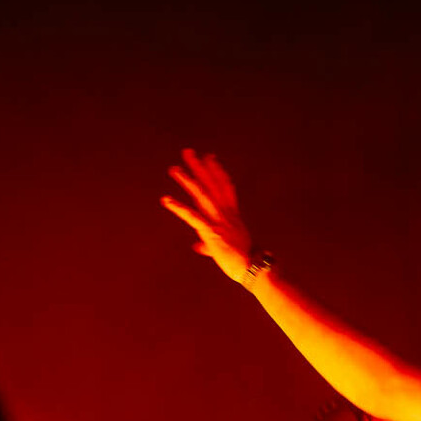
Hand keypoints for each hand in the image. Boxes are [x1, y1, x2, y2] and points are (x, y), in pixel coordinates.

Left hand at [161, 149, 253, 278]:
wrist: (254, 269)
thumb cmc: (244, 261)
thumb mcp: (226, 248)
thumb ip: (209, 244)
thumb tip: (198, 246)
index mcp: (232, 215)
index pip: (225, 187)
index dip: (217, 170)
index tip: (210, 156)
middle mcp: (226, 214)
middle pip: (211, 184)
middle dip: (199, 167)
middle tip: (187, 151)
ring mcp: (219, 221)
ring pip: (202, 195)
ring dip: (188, 180)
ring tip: (174, 169)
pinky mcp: (212, 233)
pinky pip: (193, 217)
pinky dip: (179, 208)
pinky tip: (166, 200)